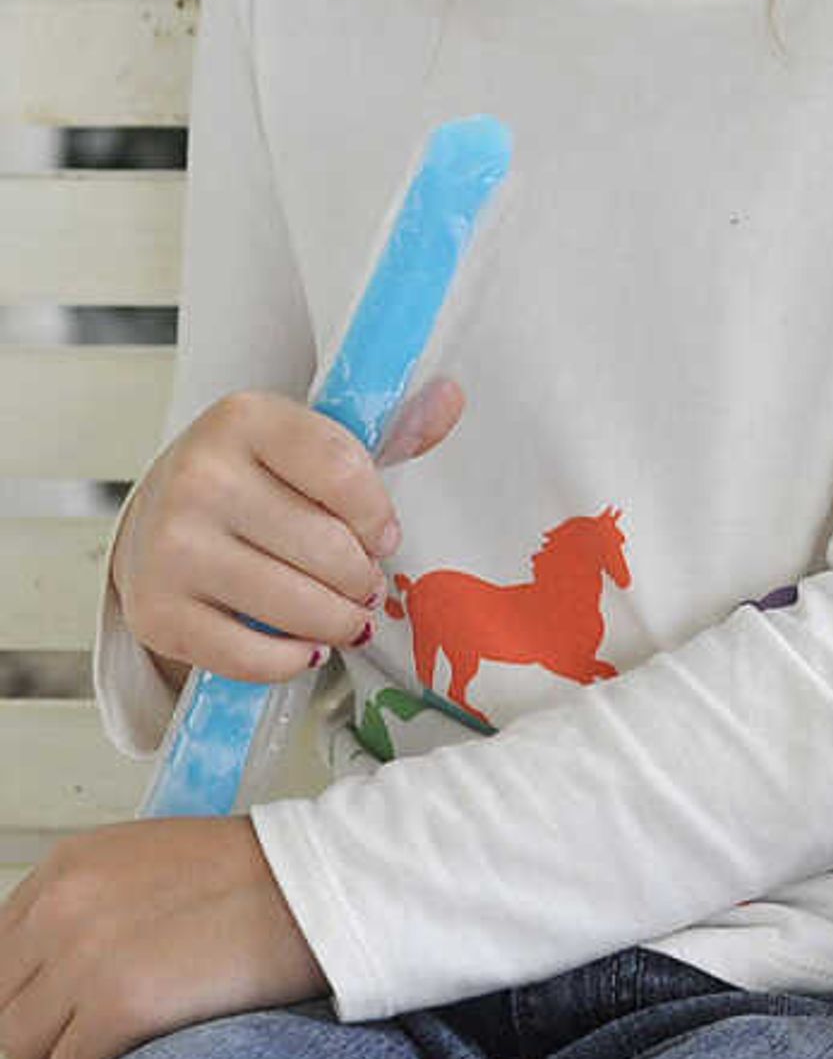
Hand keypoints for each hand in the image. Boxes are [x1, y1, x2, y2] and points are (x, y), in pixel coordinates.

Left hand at [0, 816, 324, 1058]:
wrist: (321, 885)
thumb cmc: (258, 876)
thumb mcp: (150, 860)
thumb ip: (88, 903)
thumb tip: (53, 968)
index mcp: (69, 867)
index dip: (30, 990)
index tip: (61, 1006)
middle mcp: (63, 909)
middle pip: (4, 1004)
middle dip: (43, 1029)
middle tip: (90, 1035)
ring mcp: (86, 959)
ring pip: (24, 1045)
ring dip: (65, 1056)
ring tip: (114, 1047)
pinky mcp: (121, 1007)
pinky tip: (139, 1051)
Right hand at [108, 386, 457, 683]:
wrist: (158, 520)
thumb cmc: (255, 480)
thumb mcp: (312, 442)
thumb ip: (389, 429)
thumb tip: (452, 399)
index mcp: (244, 419)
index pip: (345, 471)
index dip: (378, 517)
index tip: (383, 536)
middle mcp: (199, 478)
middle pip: (326, 547)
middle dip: (362, 577)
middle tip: (366, 585)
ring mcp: (168, 548)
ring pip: (294, 604)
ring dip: (338, 620)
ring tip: (346, 615)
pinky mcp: (154, 612)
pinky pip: (248, 654)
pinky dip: (291, 660)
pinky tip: (306, 647)